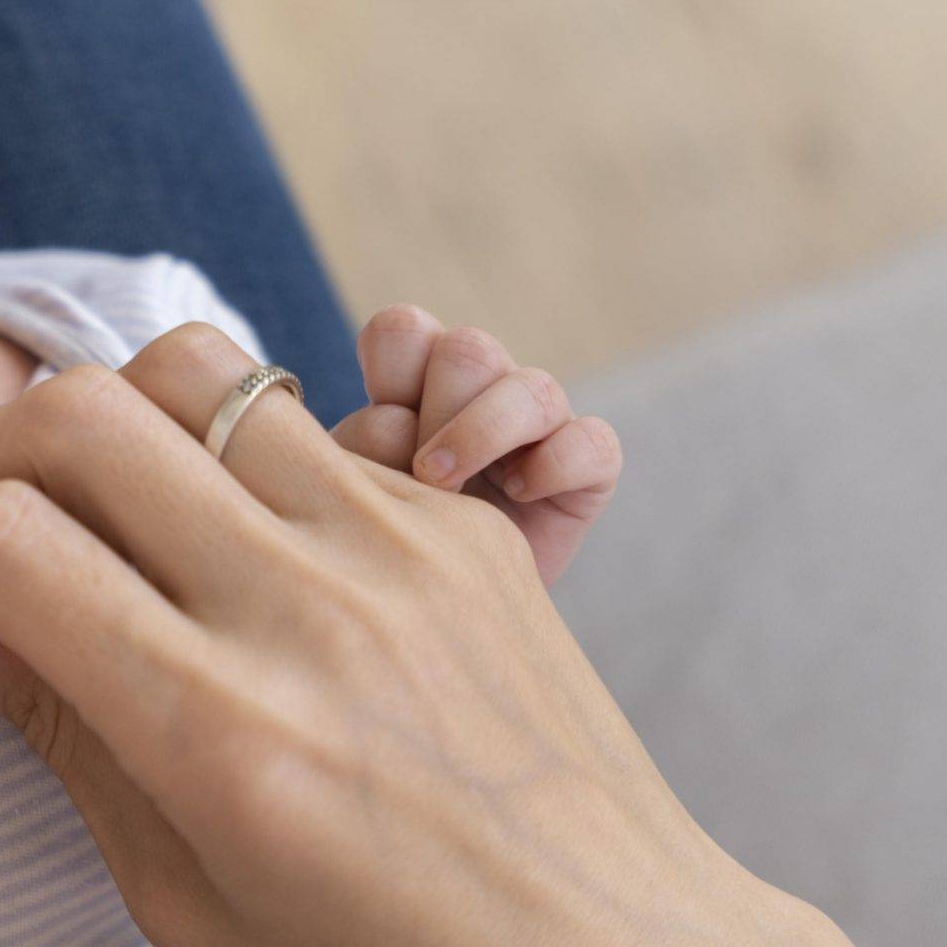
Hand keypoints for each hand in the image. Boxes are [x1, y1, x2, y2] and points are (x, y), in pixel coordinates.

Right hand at [0, 325, 946, 946]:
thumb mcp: (186, 899)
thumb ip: (56, 731)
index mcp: (219, 729)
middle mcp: (305, 607)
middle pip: (73, 417)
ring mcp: (396, 547)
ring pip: (188, 372)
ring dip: (91, 423)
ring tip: (72, 504)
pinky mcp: (460, 529)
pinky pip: (296, 427)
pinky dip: (213, 457)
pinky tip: (209, 544)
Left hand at [328, 304, 620, 585]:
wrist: (441, 615)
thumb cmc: (388, 544)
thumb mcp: (355, 494)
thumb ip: (362, 450)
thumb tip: (393, 422)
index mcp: (415, 381)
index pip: (404, 330)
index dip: (388, 365)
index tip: (378, 429)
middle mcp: (480, 390)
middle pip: (468, 349)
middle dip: (437, 409)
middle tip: (420, 473)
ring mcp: (538, 424)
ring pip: (531, 387)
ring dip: (482, 434)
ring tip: (446, 488)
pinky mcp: (587, 468)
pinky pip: (592, 441)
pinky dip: (554, 465)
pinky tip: (518, 496)